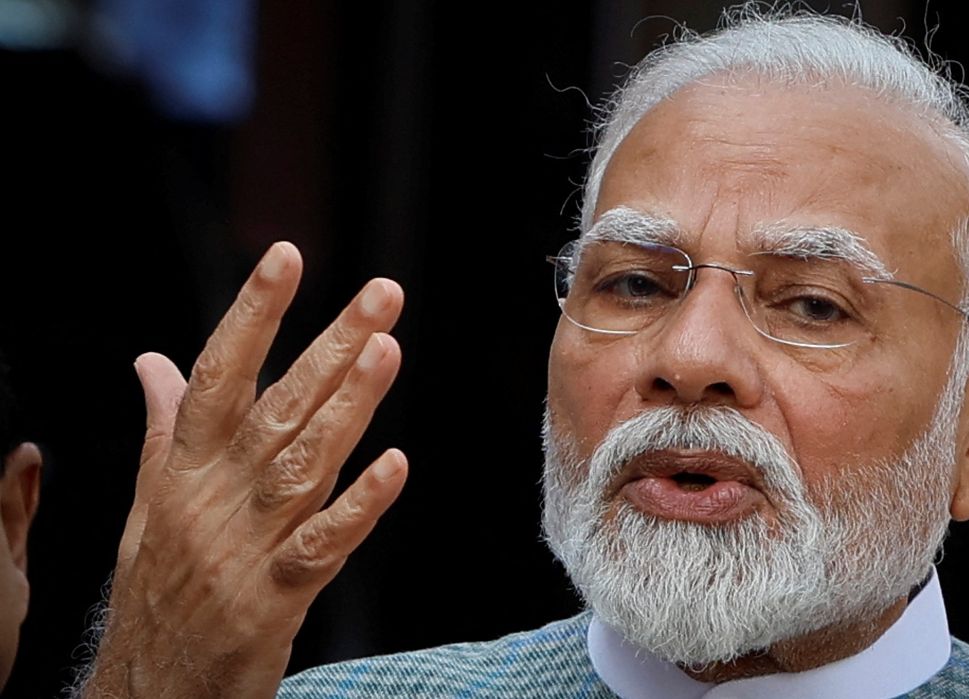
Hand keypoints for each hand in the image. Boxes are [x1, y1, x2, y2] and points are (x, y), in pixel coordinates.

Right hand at [79, 242, 407, 698]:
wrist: (147, 688)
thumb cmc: (157, 587)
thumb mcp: (149, 503)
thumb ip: (164, 429)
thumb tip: (155, 361)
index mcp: (183, 469)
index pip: (217, 374)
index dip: (251, 312)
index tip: (286, 255)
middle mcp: (213, 498)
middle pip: (278, 409)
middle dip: (332, 345)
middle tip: (383, 294)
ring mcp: (244, 548)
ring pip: (303, 465)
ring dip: (349, 406)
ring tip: (387, 351)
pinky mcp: (273, 599)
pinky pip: (321, 545)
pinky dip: (359, 504)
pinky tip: (395, 465)